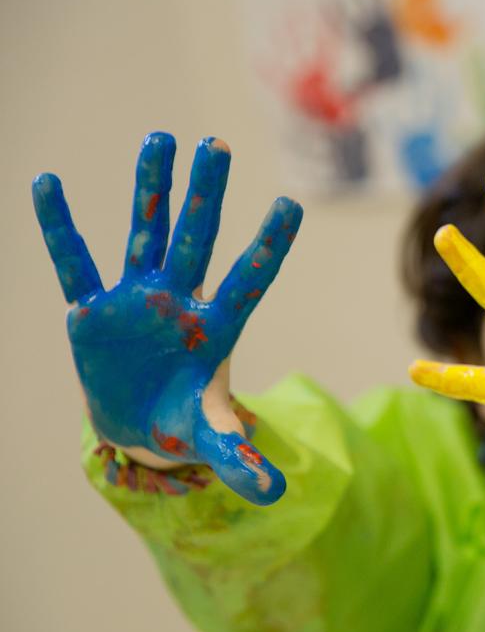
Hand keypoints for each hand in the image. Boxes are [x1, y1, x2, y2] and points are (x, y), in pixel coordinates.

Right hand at [33, 134, 302, 504]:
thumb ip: (241, 461)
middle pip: (197, 240)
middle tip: (217, 143)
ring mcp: (136, 299)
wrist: (138, 423)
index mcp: (217, 329)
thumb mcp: (212, 440)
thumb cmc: (183, 422)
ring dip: (150, 188)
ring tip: (160, 137)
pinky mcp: (92, 309)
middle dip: (205, 195)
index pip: (249, 281)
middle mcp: (180, 301)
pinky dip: (60, 226)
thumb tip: (274, 494)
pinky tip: (47, 183)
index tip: (291, 206)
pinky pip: (75, 261)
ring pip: (144, 233)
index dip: (268, 248)